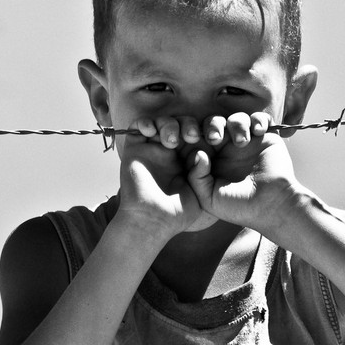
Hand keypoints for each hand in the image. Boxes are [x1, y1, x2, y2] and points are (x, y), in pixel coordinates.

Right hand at [115, 117, 214, 233]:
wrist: (151, 222)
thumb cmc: (176, 215)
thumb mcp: (199, 194)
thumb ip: (204, 173)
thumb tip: (201, 152)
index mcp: (186, 162)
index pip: (195, 135)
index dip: (202, 131)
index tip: (210, 138)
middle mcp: (169, 154)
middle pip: (179, 124)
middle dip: (187, 125)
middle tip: (191, 136)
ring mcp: (151, 151)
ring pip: (160, 122)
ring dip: (168, 124)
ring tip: (171, 140)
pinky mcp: (134, 150)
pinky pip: (137, 127)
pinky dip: (144, 123)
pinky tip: (151, 131)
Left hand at [186, 112, 302, 234]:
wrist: (272, 206)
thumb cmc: (240, 207)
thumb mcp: (209, 198)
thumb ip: (196, 178)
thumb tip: (198, 153)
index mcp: (213, 161)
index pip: (198, 139)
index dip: (193, 134)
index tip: (191, 138)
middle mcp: (229, 150)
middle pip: (215, 123)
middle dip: (213, 125)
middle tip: (216, 138)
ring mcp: (248, 144)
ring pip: (236, 119)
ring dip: (237, 124)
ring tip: (242, 142)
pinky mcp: (266, 139)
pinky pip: (260, 119)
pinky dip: (258, 120)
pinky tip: (258, 133)